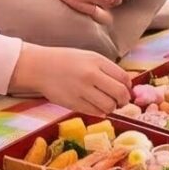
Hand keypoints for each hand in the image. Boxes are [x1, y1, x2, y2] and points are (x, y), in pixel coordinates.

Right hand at [11, 45, 132, 116]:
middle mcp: (91, 75)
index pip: (123, 78)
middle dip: (123, 100)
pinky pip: (95, 112)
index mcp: (97, 61)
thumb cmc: (67, 61)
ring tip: (106, 104)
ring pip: (109, 106)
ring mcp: (82, 90)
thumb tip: (127, 84)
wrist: (40, 67)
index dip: (128, 87)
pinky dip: (100, 112)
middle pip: (120, 93)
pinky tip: (96, 107)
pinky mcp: (73, 103)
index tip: (125, 90)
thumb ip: (107, 69)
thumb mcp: (89, 57)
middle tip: (120, 101)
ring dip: (111, 108)